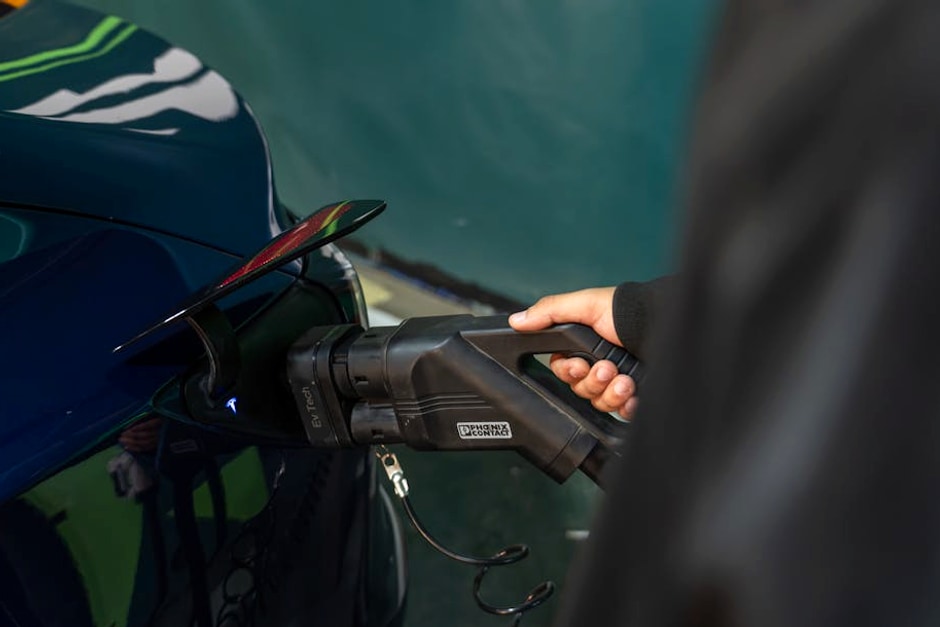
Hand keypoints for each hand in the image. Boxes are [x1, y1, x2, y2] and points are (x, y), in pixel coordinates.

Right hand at [509, 287, 637, 419]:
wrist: (663, 322)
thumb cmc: (626, 310)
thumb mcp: (584, 305)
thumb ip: (549, 313)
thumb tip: (517, 321)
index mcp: (584, 347)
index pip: (564, 371)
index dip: (569, 372)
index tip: (578, 365)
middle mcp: (600, 366)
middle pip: (581, 390)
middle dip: (593, 381)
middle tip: (606, 369)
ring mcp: (618, 382)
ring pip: (600, 402)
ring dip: (610, 393)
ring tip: (625, 380)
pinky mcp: (637, 395)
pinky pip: (622, 412)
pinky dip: (627, 406)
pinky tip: (633, 395)